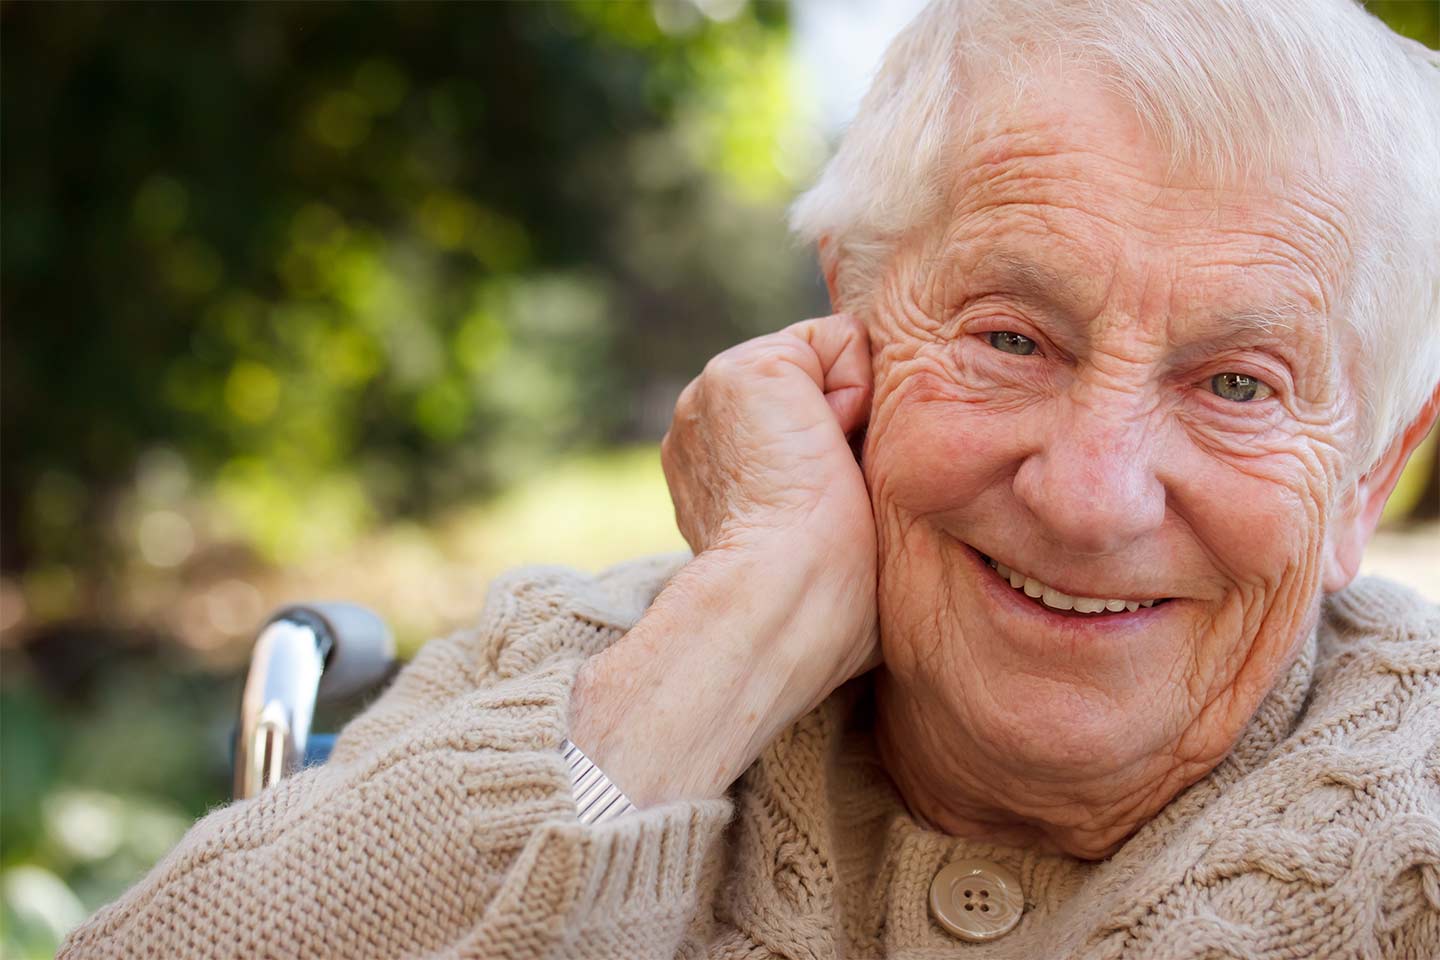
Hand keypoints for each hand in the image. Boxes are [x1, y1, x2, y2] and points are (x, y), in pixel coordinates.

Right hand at [568, 314, 879, 805]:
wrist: (785, 601)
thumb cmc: (822, 607)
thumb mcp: (826, 544)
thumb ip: (827, 499)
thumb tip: (873, 487)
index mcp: (718, 474)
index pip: (801, 422)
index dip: (840, 453)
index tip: (825, 512)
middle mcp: (703, 428)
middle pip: (817, 386)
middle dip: (841, 430)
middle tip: (827, 496)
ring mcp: (711, 393)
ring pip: (828, 362)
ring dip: (846, 417)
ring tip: (822, 476)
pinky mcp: (740, 369)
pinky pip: (839, 339)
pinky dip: (854, 390)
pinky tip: (823, 446)